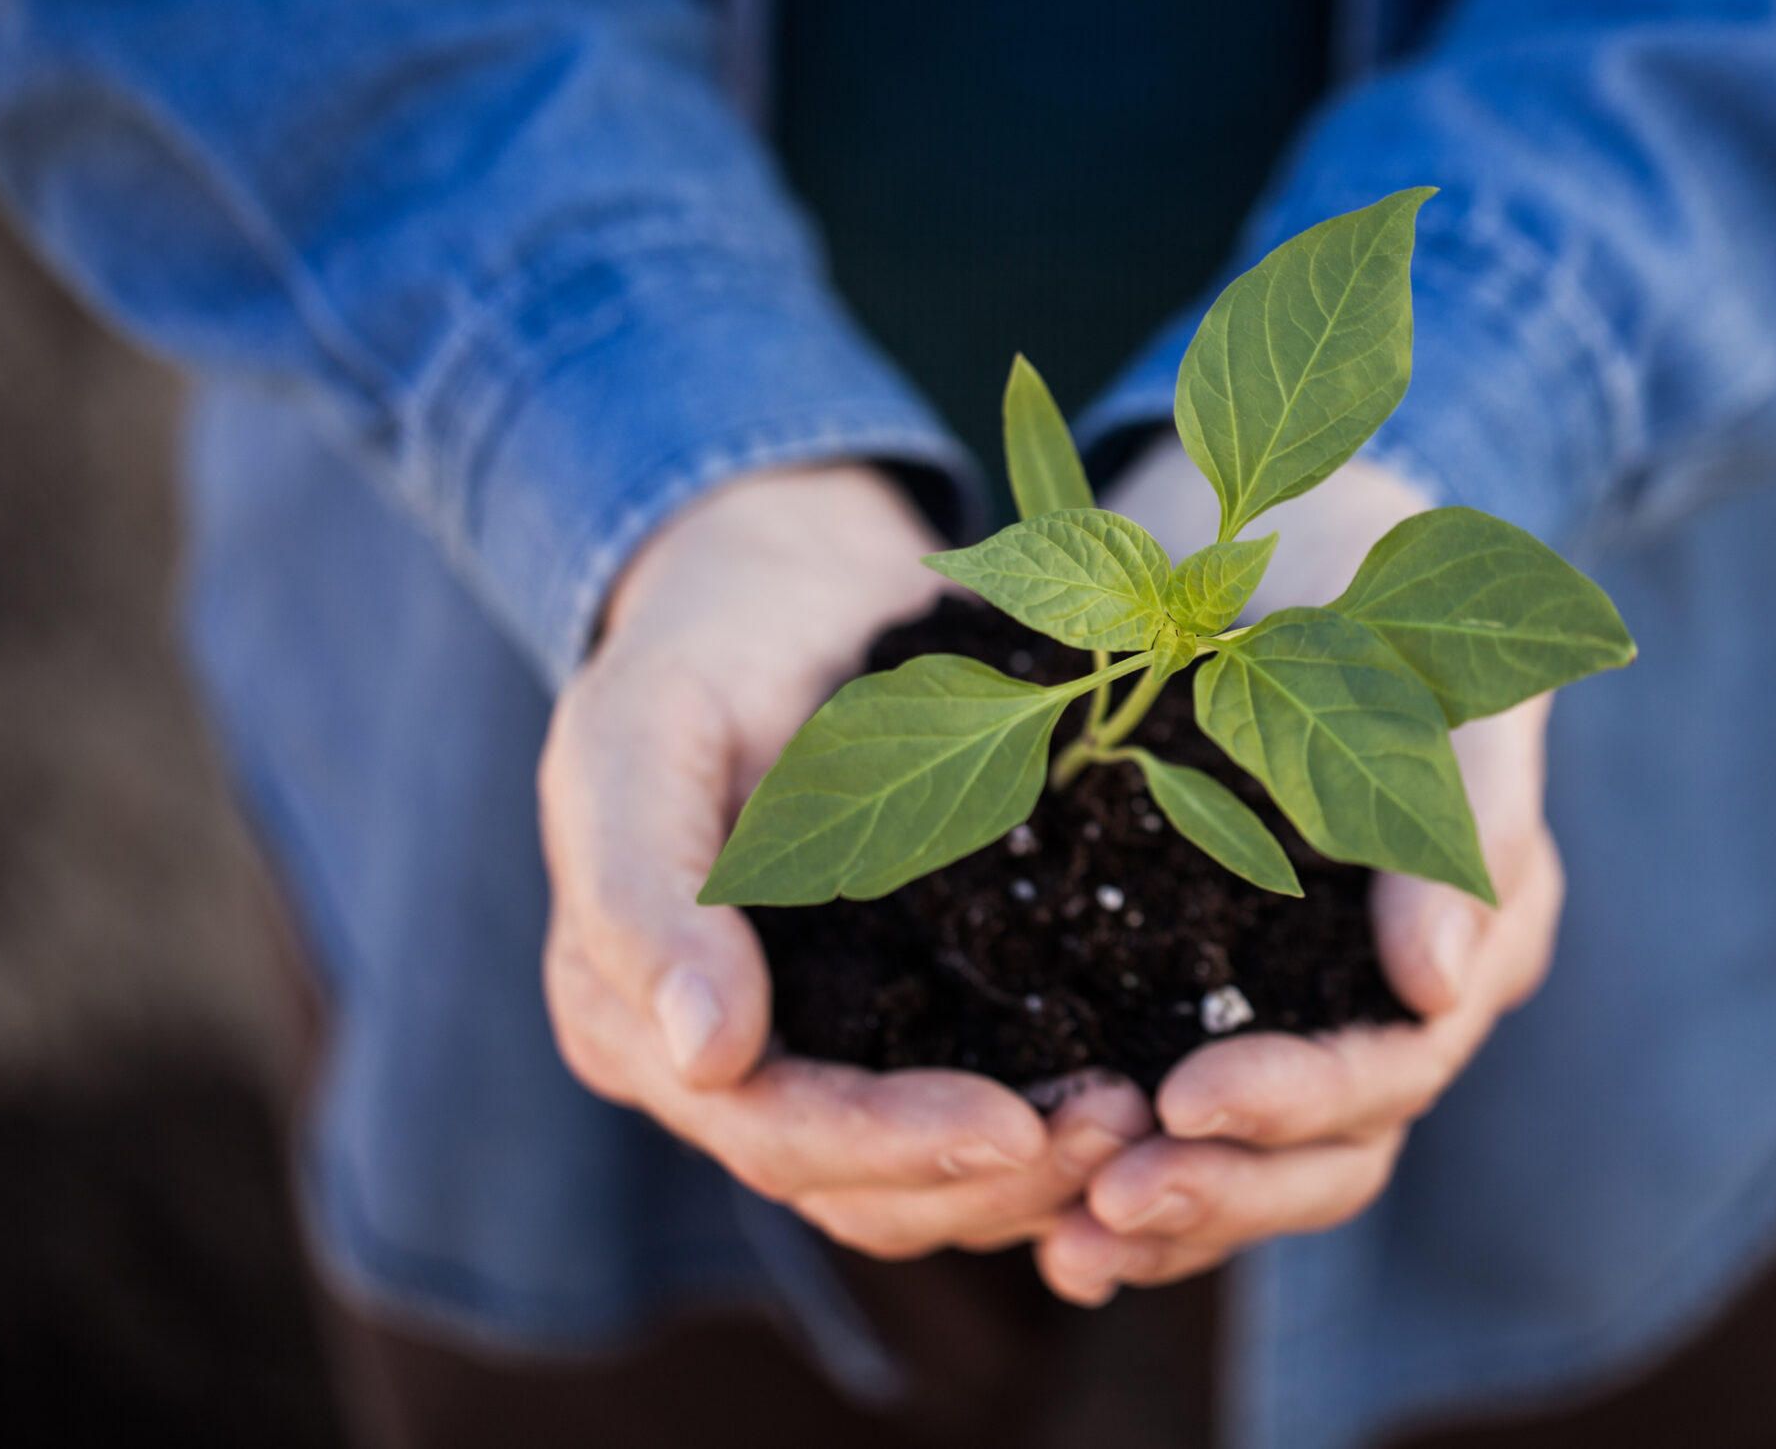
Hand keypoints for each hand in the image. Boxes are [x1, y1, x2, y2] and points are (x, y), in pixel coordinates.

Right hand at [539, 463, 1152, 1258]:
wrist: (787, 589)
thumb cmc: (700, 648)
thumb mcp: (641, 735)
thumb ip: (647, 892)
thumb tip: (705, 1058)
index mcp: (632, 1018)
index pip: (768, 1130)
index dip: (888, 1144)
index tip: (1012, 1124)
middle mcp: (721, 1068)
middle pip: (857, 1186)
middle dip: (986, 1173)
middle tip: (1120, 1126)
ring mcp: (817, 1053)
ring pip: (921, 1184)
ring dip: (1033, 1173)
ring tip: (1143, 1118)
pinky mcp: (904, 1022)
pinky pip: (972, 1119)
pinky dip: (1049, 1128)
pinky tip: (1136, 1098)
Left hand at [1032, 441, 1565, 1303]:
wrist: (1278, 522)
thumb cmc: (1371, 568)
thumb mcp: (1428, 662)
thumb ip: (1451, 815)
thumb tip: (1439, 987)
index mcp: (1467, 930)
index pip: (1395, 1065)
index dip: (1298, 1101)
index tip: (1184, 1099)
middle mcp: (1387, 994)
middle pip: (1331, 1154)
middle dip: (1225, 1191)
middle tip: (1104, 1206)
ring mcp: (1297, 1002)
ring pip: (1258, 1164)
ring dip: (1168, 1214)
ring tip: (1065, 1248)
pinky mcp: (1202, 989)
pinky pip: (1179, 1120)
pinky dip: (1123, 1172)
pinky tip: (1043, 1219)